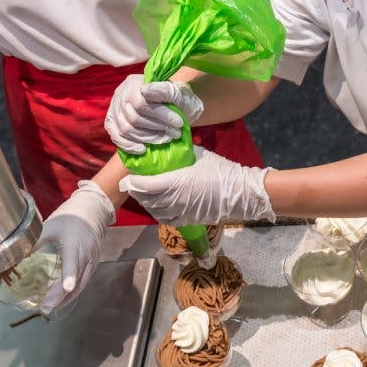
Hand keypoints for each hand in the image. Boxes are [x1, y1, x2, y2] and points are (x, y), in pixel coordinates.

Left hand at [36, 180, 114, 314]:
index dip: (69, 276)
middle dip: (60, 296)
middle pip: (75, 280)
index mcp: (73, 243)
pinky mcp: (94, 264)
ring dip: (67, 298)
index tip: (66, 288)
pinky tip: (63, 298)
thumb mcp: (50, 226)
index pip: (72, 262)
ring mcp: (92, 260)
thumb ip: (35, 241)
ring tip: (51, 308)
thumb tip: (16, 256)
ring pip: (81, 284)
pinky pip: (85, 281)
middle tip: (45, 309)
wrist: (92, 210)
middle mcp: (85, 254)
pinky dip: (74, 292)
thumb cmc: (70, 217)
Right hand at [105, 74, 203, 154]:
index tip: (179, 123)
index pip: (141, 102)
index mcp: (134, 82)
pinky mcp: (112, 123)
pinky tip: (143, 149)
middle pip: (133, 118)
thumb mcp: (175, 92)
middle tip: (175, 133)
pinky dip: (129, 145)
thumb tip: (146, 91)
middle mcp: (121, 93)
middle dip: (157, 128)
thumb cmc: (174, 98)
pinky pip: (116, 136)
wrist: (172, 106)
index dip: (160, 115)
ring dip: (148, 138)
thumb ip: (164, 90)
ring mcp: (114, 108)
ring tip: (166, 139)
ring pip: (125, 129)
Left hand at [119, 148, 273, 224]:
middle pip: (146, 199)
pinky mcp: (186, 220)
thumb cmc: (219, 170)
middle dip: (137, 192)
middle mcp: (174, 200)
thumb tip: (168, 146)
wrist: (238, 193)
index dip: (133, 182)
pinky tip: (157, 204)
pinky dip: (157, 211)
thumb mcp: (198, 156)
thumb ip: (180, 153)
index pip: (145, 185)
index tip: (128, 177)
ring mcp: (180, 212)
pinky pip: (165, 218)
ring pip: (154, 210)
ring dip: (146, 202)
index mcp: (176, 182)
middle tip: (133, 183)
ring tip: (143, 193)